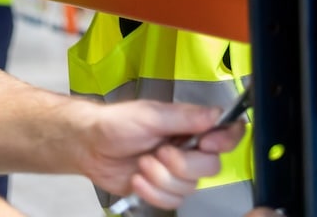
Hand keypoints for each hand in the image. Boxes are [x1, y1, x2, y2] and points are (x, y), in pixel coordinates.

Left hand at [77, 99, 244, 210]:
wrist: (90, 146)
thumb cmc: (115, 123)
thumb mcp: (150, 115)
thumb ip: (185, 117)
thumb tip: (215, 114)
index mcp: (189, 125)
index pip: (225, 133)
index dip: (225, 141)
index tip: (208, 143)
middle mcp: (187, 148)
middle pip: (210, 167)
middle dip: (181, 164)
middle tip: (159, 152)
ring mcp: (176, 171)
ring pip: (189, 188)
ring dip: (160, 178)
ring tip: (142, 163)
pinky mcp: (162, 189)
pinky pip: (172, 201)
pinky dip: (151, 192)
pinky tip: (138, 178)